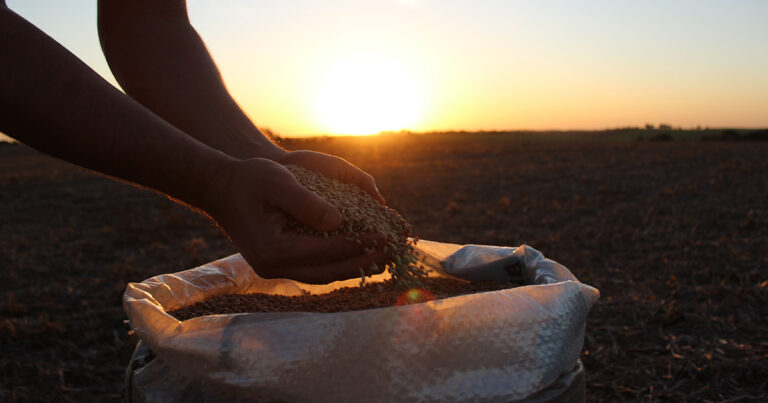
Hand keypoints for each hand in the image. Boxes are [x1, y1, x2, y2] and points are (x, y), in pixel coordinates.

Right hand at [203, 156, 387, 283]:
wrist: (221, 188)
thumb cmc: (250, 179)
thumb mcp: (278, 182)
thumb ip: (306, 202)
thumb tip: (338, 221)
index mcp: (273, 249)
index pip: (325, 251)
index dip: (357, 244)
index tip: (383, 235)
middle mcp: (272, 266)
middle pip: (327, 271)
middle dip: (362, 262)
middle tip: (392, 252)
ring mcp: (274, 269)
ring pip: (322, 276)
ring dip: (353, 269)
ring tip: (383, 261)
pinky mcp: (279, 264)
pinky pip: (315, 269)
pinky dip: (339, 265)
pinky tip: (358, 258)